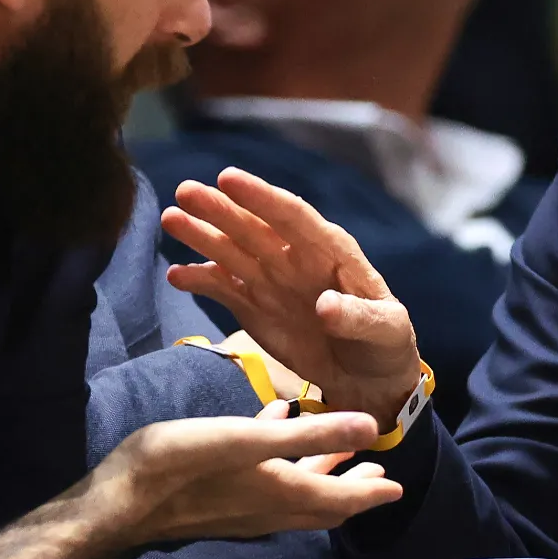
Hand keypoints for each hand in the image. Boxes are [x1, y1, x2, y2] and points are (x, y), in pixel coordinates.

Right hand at [98, 401, 402, 543]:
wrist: (118, 502)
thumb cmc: (180, 464)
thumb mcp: (246, 440)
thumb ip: (308, 435)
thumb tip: (371, 430)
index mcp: (282, 492)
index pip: (341, 499)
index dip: (372, 493)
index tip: (398, 487)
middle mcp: (268, 509)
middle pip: (322, 502)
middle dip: (352, 487)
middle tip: (377, 473)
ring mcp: (241, 510)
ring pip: (295, 494)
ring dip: (319, 474)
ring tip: (339, 453)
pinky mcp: (217, 502)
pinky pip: (265, 484)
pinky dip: (281, 463)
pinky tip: (269, 428)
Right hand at [162, 168, 422, 426]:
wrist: (368, 379)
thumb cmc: (386, 345)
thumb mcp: (386, 331)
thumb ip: (358, 317)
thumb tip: (325, 306)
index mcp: (331, 251)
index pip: (293, 216)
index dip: (261, 198)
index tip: (229, 179)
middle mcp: (295, 258)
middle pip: (253, 227)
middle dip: (220, 209)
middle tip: (186, 191)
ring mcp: (271, 281)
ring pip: (231, 251)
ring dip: (201, 235)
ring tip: (171, 219)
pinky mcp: (253, 307)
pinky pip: (222, 288)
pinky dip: (199, 281)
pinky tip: (176, 275)